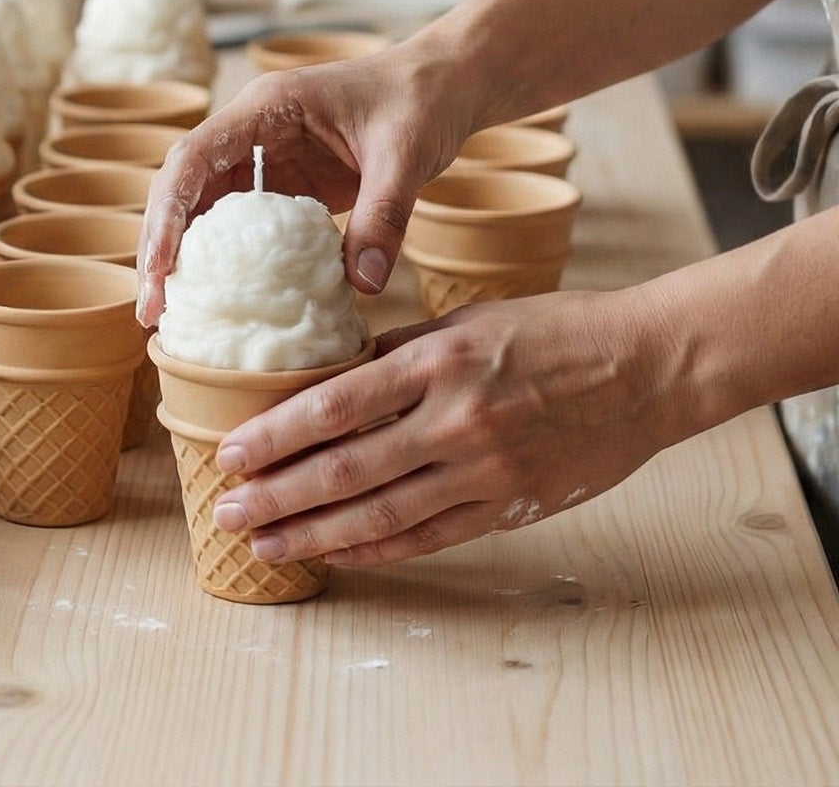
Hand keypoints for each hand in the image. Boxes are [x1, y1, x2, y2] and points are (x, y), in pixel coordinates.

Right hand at [137, 43, 475, 323]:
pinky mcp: (286, 185)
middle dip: (160, 243)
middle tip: (151, 308)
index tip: (160, 266)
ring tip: (168, 313)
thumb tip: (363, 285)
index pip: (195, 156)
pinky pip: (243, 225)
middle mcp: (251, 131)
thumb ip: (384, 215)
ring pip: (204, 207)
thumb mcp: (405, 154)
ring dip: (184, 255)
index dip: (168, 210)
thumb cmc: (420, 100)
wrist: (445, 85)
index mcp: (265, 107)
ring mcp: (265, 158)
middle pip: (183, 186)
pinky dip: (226, 260)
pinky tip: (219, 300)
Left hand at [207, 288, 686, 567]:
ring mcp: (486, 471)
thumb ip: (399, 351)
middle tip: (228, 510)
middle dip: (278, 494)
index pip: (335, 405)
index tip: (230, 451)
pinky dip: (378, 550)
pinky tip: (337, 554)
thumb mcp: (466, 320)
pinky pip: (431, 536)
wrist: (646, 368)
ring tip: (264, 545)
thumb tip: (329, 375)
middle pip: (346, 468)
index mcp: (438, 361)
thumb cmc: (551, 331)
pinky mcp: (512, 506)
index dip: (275, 434)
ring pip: (381, 515)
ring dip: (315, 534)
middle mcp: (456, 420)